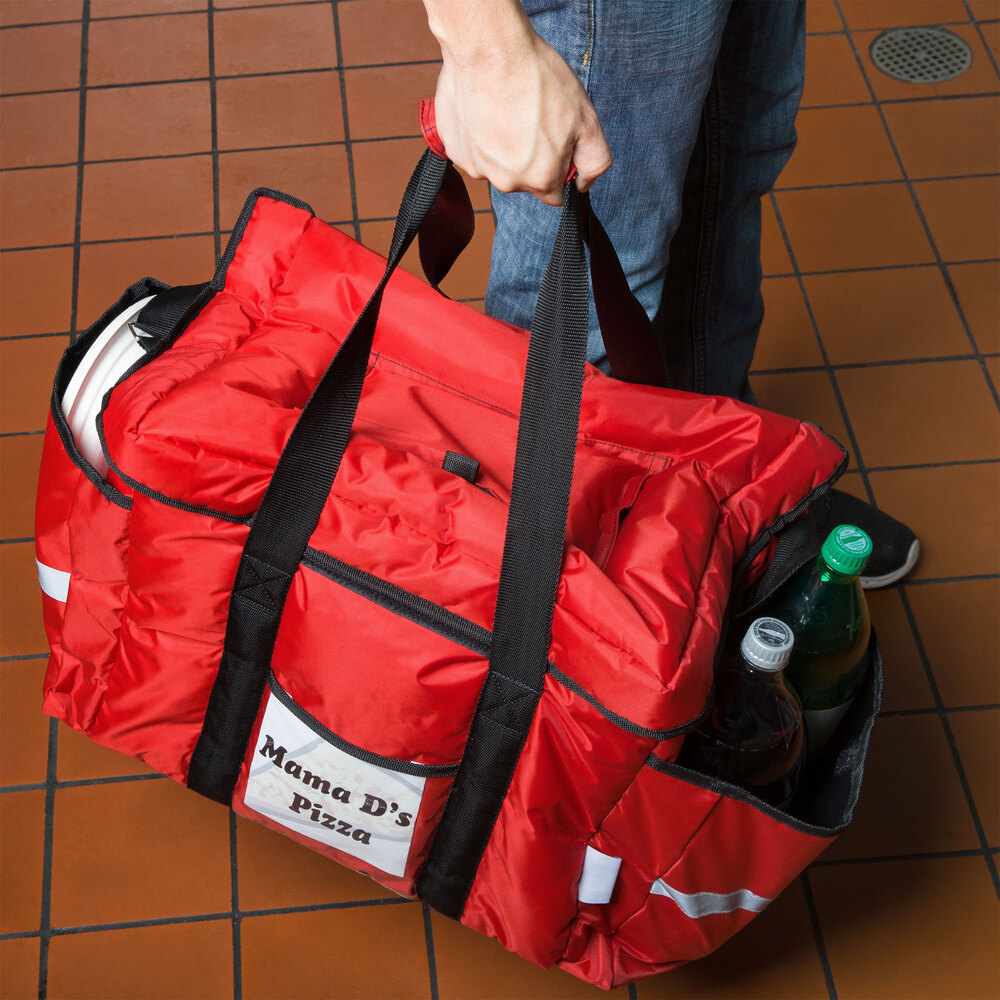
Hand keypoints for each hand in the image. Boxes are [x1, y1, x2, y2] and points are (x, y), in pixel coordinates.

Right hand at [423, 0, 611, 205]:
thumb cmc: (537, 78)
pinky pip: (473, 152)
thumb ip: (594, 161)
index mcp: (541, 179)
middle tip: (531, 117)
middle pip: (524, 181)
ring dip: (503, 146)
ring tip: (507, 110)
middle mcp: (507, 182)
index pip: (554, 194)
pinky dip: (479, 136)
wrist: (489, 48)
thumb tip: (583, 185)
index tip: (555, 141)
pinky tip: (485, 109)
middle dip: (531, 157)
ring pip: (497, 167)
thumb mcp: (587, 118)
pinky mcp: (455, 151)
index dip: (559, 167)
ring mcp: (477, 168)